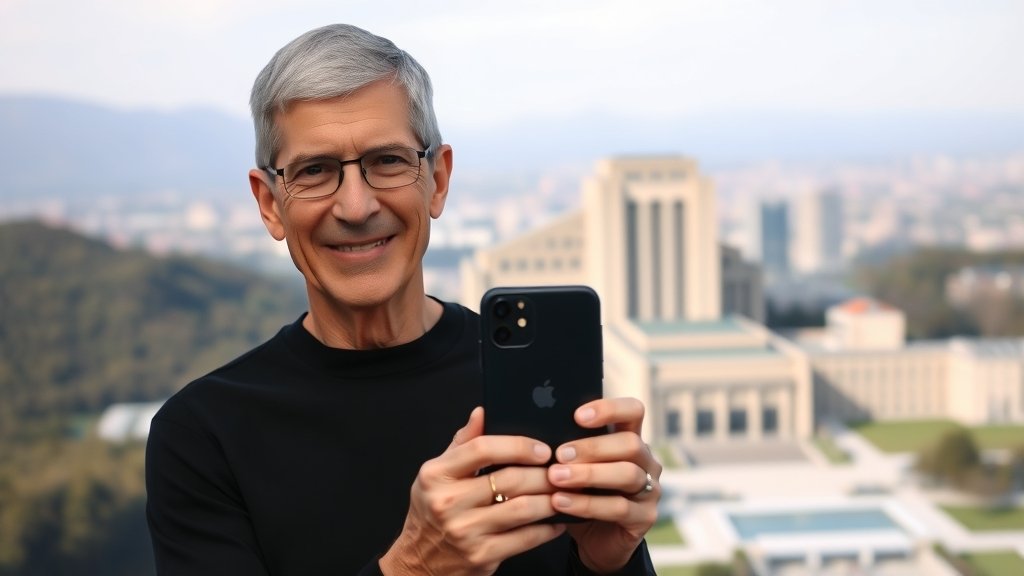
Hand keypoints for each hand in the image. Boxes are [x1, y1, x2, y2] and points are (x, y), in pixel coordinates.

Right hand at [380, 407, 564, 575]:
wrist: (420, 562)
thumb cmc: (432, 512)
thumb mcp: (438, 474)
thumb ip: (463, 442)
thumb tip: (482, 412)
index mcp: (437, 475)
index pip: (481, 448)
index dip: (518, 445)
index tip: (541, 449)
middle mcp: (447, 502)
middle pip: (509, 479)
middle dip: (543, 474)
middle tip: (561, 472)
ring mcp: (464, 531)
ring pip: (522, 508)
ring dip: (549, 500)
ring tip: (562, 493)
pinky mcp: (481, 555)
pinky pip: (525, 538)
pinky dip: (546, 529)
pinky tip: (555, 521)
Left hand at [547, 398, 660, 573]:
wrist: (594, 540)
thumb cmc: (582, 494)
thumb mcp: (575, 468)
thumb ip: (569, 450)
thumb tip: (539, 431)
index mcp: (630, 440)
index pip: (633, 411)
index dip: (609, 409)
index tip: (577, 416)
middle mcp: (646, 461)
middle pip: (630, 443)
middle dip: (592, 447)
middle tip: (559, 454)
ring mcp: (650, 490)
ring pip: (628, 474)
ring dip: (589, 474)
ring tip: (556, 477)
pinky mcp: (645, 518)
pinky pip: (619, 507)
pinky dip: (586, 504)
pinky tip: (560, 502)